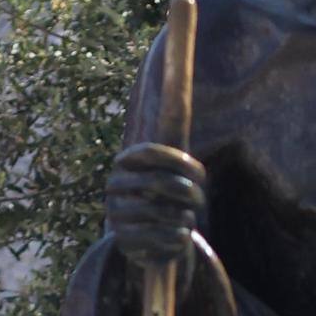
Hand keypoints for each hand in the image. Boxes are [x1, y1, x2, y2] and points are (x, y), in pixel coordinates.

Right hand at [105, 142, 205, 272]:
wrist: (144, 238)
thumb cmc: (164, 195)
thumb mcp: (171, 169)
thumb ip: (175, 134)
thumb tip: (179, 71)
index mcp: (124, 164)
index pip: (151, 152)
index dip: (180, 162)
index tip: (201, 176)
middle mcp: (114, 188)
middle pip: (159, 182)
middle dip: (188, 192)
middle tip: (200, 201)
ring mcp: (116, 216)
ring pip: (162, 212)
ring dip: (185, 218)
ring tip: (187, 219)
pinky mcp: (124, 244)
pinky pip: (159, 238)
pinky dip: (177, 239)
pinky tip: (180, 237)